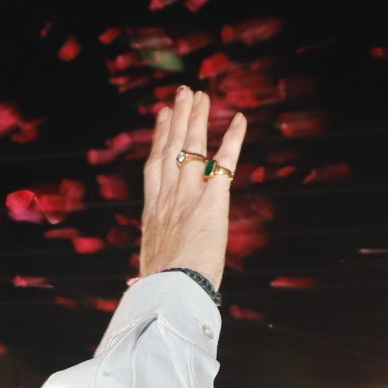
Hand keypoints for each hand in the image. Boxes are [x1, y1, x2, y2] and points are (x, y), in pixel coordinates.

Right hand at [138, 85, 247, 287]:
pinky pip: (224, 163)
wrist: (170, 293)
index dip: (159, 139)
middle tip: (182, 94)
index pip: (155, 167)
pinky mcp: (211, 202)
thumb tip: (148, 272)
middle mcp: (167, 198)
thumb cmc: (162, 289)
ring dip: (197, 118)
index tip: (162, 118)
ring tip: (199, 95)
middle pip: (171, 149)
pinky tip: (239, 119)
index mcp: (152, 213)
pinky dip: (233, 139)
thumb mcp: (152, 266)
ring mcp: (188, 197)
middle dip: (177, 118)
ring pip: (192, 148)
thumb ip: (156, 255)